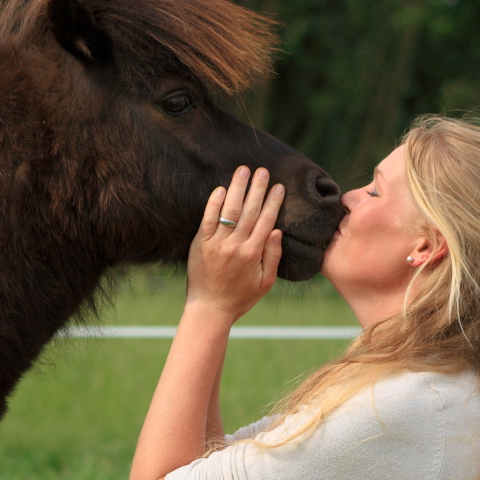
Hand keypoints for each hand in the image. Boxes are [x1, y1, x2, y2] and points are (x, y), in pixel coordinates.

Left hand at [185, 166, 284, 320]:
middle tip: (262, 171)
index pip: (266, 221)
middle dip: (257, 189)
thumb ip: (273, 256)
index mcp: (253, 254)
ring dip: (237, 188)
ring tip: (243, 170)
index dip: (273, 202)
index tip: (279, 186)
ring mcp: (217, 243)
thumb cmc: (241, 297)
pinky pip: (208, 219)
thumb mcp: (266, 282)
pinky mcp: (201, 243)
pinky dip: (214, 203)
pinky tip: (221, 188)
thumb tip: (277, 230)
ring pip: (229, 210)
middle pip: (249, 211)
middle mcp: (235, 246)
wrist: (210, 308)